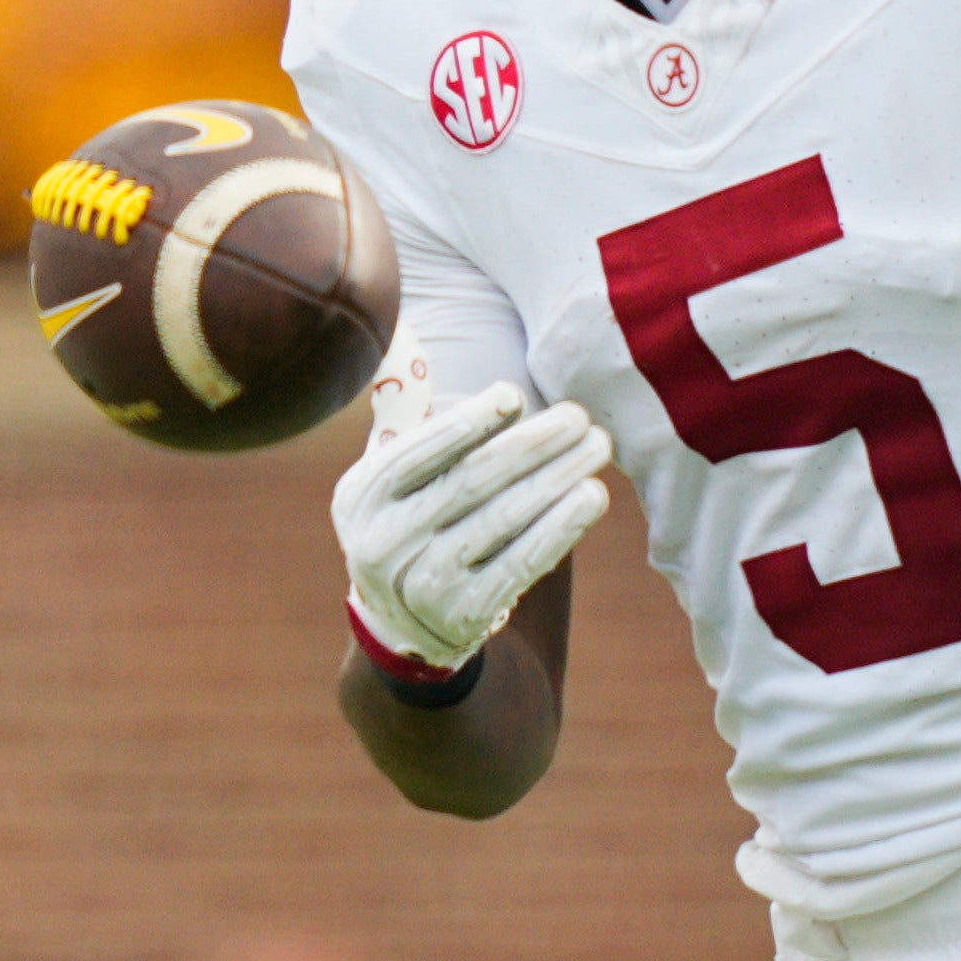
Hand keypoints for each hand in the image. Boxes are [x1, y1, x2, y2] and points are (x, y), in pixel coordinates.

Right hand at [334, 339, 608, 676]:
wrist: (404, 625)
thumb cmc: (410, 522)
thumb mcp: (386, 477)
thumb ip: (404, 417)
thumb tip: (406, 334)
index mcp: (362, 496)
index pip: (418, 452)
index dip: (468, 422)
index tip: (515, 395)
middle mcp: (384, 542)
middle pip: (471, 482)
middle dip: (533, 445)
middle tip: (579, 416)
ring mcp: (424, 583)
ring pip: (503, 520)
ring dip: (558, 478)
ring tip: (597, 447)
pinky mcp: (465, 614)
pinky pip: (522, 563)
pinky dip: (560, 528)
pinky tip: (591, 496)